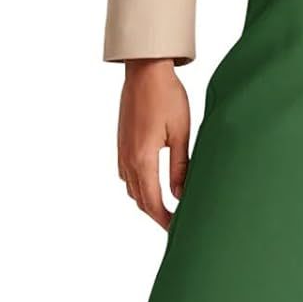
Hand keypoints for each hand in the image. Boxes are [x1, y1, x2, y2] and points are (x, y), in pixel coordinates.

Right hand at [118, 59, 190, 229]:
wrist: (144, 70)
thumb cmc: (167, 97)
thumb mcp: (180, 134)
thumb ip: (180, 167)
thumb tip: (181, 195)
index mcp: (142, 158)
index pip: (152, 201)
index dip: (164, 220)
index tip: (177, 230)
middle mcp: (127, 158)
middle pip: (139, 200)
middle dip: (156, 215)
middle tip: (175, 225)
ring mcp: (121, 151)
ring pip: (131, 189)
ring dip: (146, 201)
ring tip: (166, 208)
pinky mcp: (121, 143)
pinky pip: (126, 175)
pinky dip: (138, 186)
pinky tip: (152, 184)